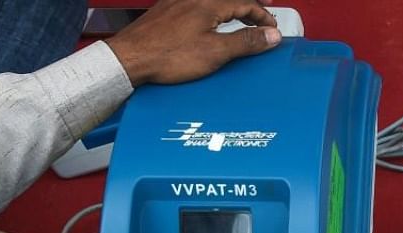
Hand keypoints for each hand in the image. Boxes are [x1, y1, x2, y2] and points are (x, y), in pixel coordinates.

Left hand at [107, 0, 280, 85]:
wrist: (130, 58)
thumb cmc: (166, 56)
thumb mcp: (215, 52)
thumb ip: (245, 42)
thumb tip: (271, 35)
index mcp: (209, 3)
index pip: (246, 3)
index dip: (263, 16)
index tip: (272, 28)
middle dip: (248, 7)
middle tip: (262, 15)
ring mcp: (177, 3)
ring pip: (212, 2)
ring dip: (230, 8)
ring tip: (239, 17)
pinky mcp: (166, 12)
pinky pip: (196, 6)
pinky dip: (211, 12)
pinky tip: (208, 22)